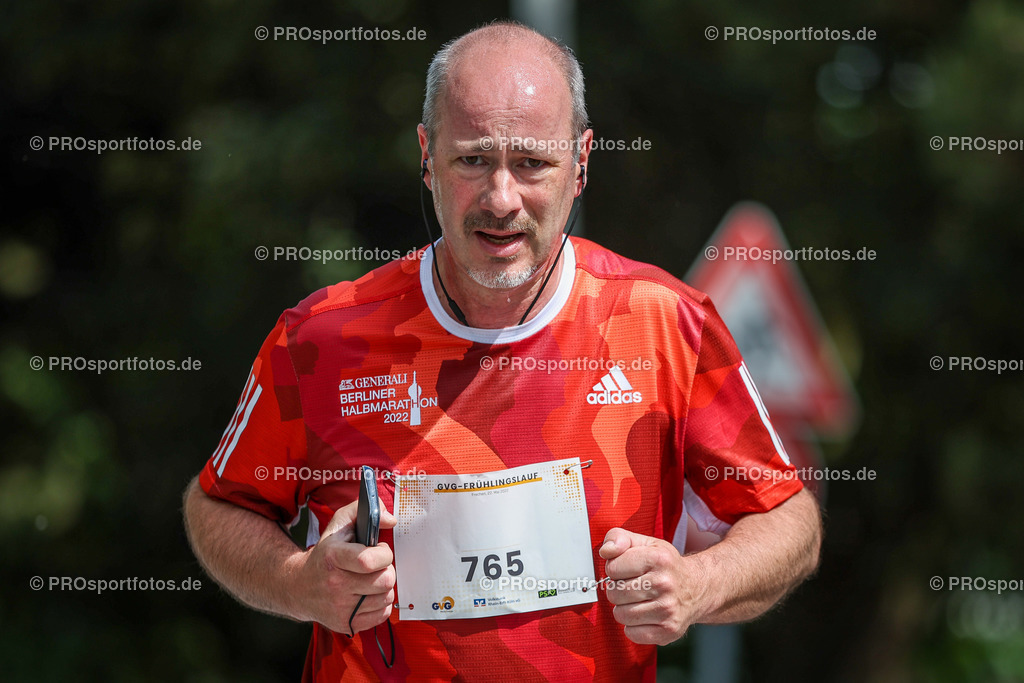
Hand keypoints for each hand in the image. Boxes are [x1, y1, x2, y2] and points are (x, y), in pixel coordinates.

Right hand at [295, 498, 397, 634]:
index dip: (383, 554)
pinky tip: (368, 594)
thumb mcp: (338, 526)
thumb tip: (390, 519)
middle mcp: (335, 585)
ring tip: (371, 580)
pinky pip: (382, 615)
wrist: (299, 587)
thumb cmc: (325, 554)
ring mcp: (340, 608)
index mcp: (333, 558)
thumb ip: (361, 511)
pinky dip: (380, 604)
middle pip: (385, 581)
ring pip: (386, 598)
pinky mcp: (346, 624)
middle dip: (386, 570)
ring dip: (384, 587)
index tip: (379, 550)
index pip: (368, 561)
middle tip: (376, 567)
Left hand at [599, 527, 706, 645]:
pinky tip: (644, 614)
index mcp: (658, 559)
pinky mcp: (668, 631)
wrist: (697, 588)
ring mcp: (667, 610)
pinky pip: (631, 633)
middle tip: (632, 585)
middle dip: (617, 589)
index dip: (615, 568)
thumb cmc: (666, 566)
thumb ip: (619, 537)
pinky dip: (633, 626)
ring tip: (638, 600)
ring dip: (624, 608)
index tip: (626, 569)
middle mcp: (665, 584)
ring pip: (621, 614)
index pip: (612, 568)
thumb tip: (606, 551)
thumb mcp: (645, 543)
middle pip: (614, 593)